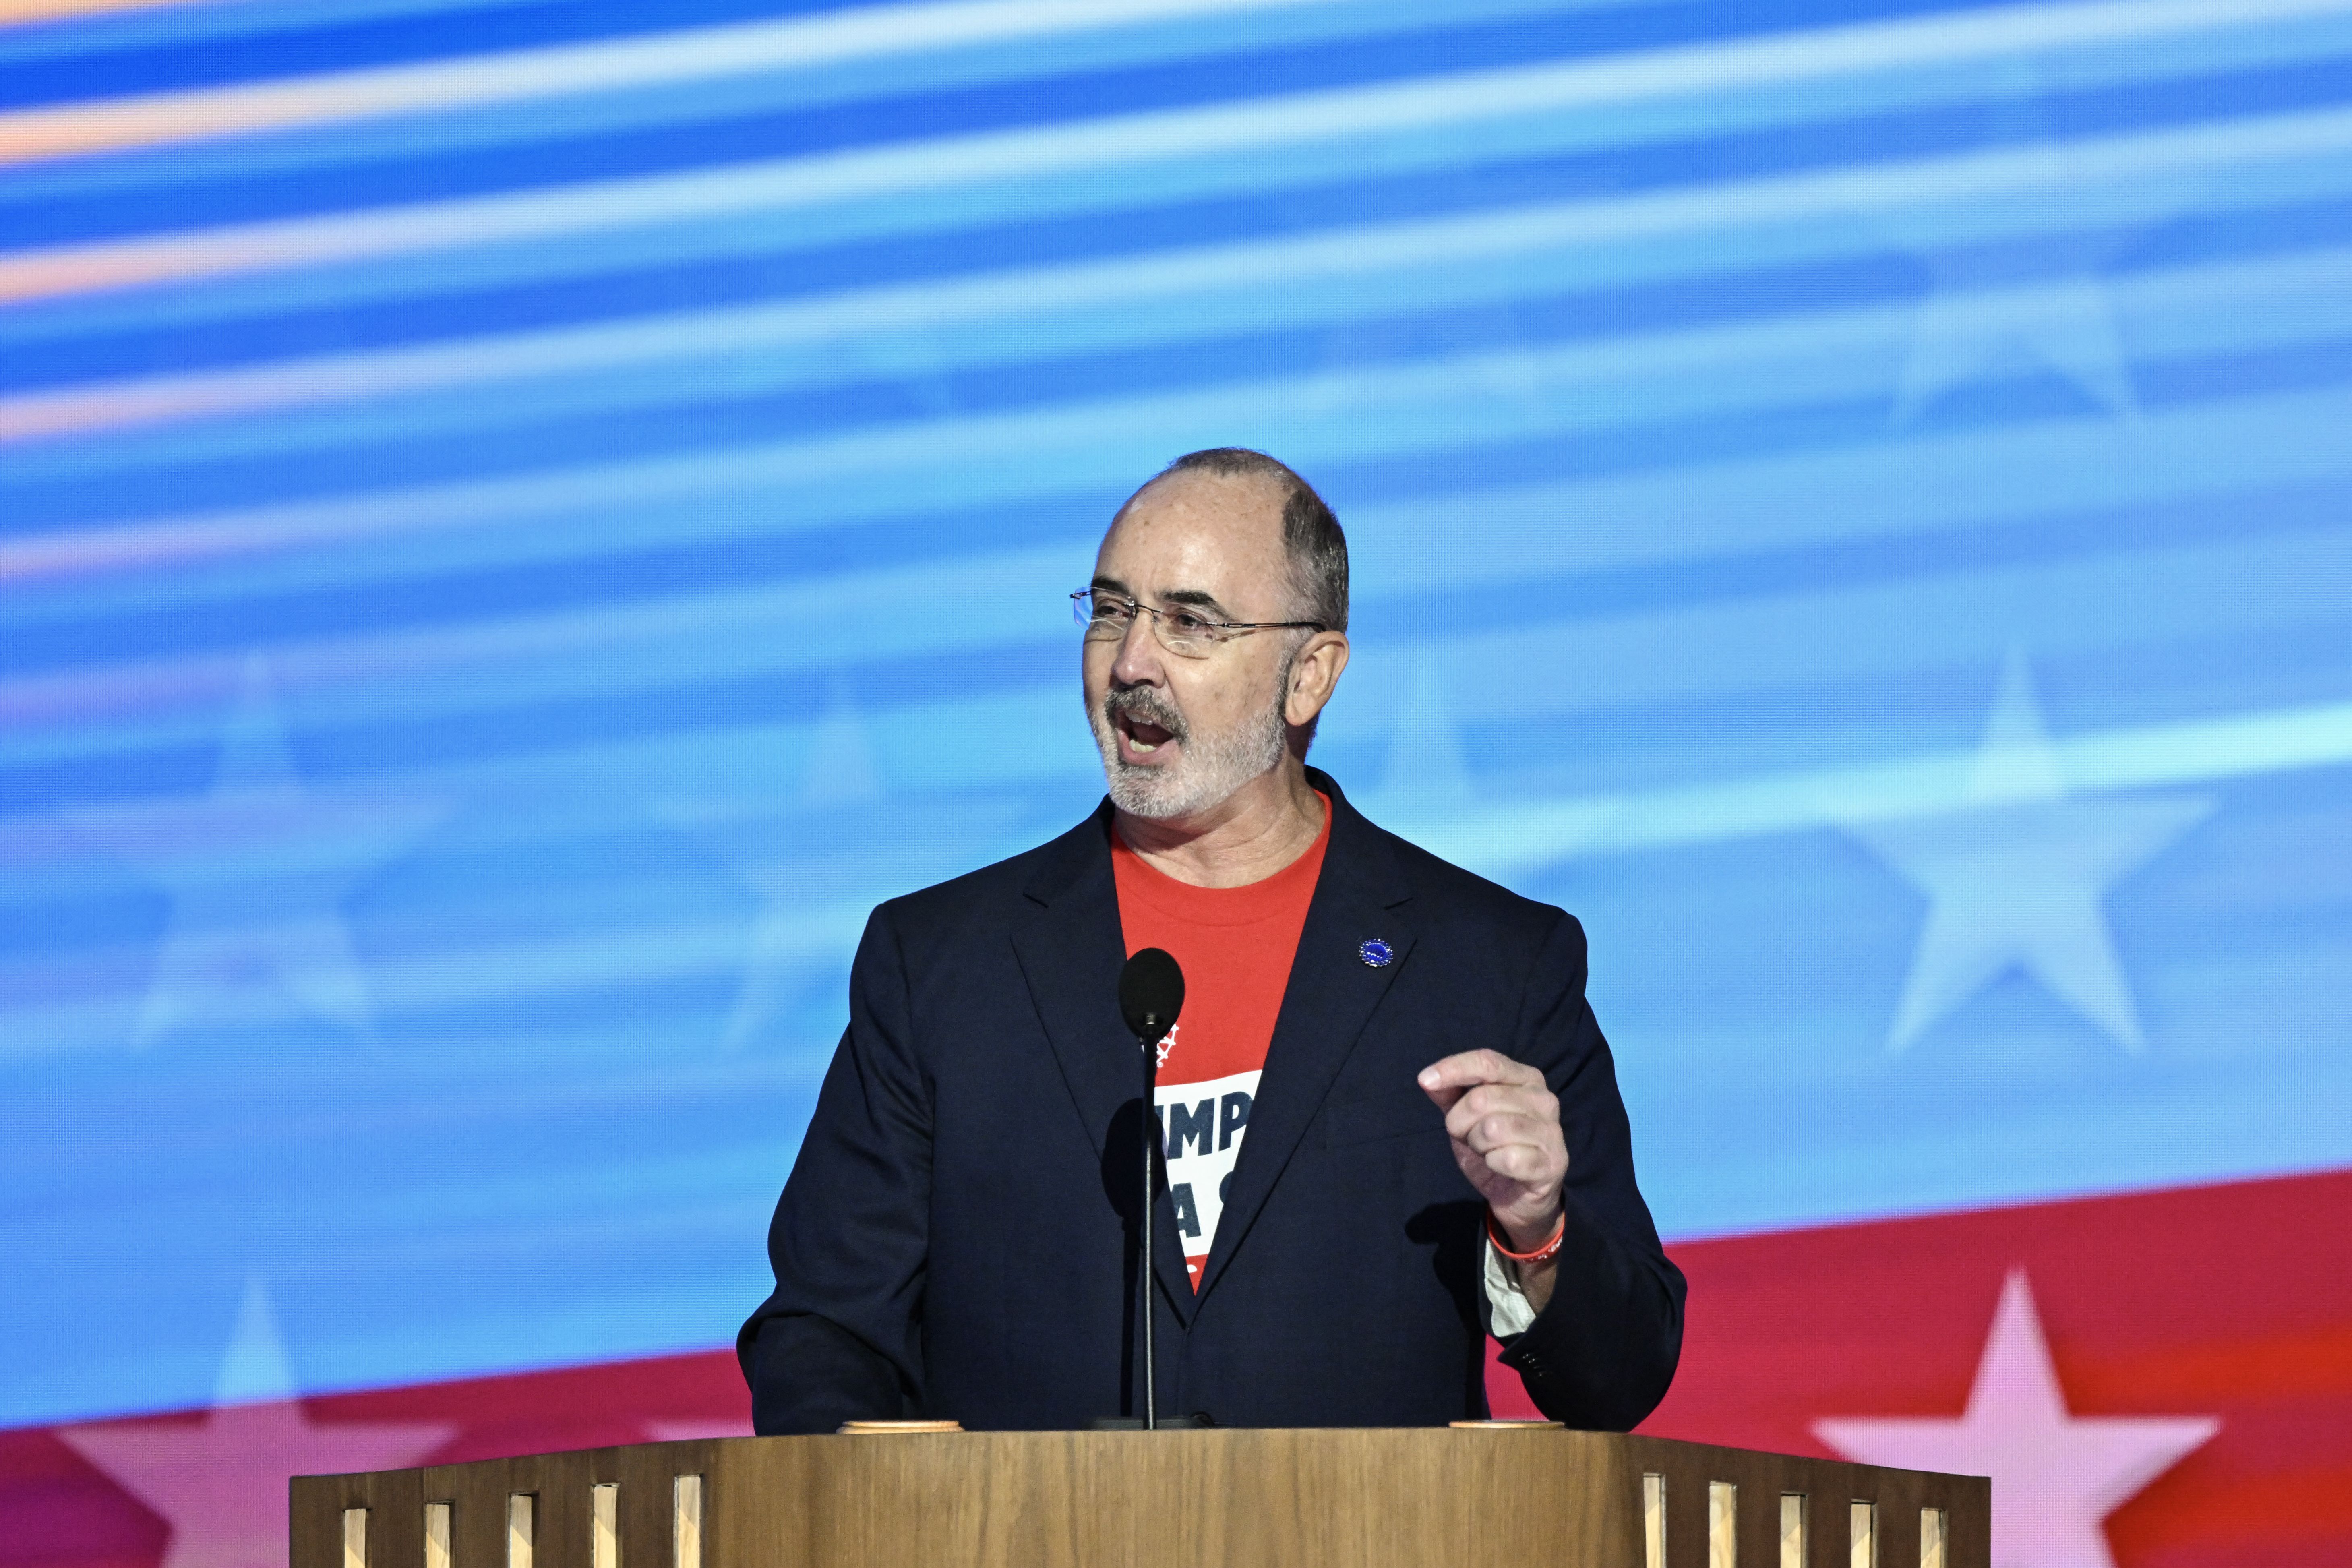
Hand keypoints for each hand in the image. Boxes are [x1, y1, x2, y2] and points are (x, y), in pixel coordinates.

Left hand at [1417, 1049, 1567, 1251]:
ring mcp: (1551, 1132)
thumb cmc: (1493, 1148)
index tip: (1424, 1080)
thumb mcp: (1466, 1117)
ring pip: (1491, 1129)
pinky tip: (1500, 1167)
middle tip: (1469, 1136)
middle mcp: (1544, 1100)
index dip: (1454, 1068)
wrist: (1519, 1196)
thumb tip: (1427, 1079)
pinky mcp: (1551, 1164)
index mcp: (1526, 1078)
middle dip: (1460, 1122)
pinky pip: (1506, 1158)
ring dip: (1477, 1144)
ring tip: (1487, 1151)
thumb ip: (1449, 1094)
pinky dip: (1492, 1164)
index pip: (1488, 1061)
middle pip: (1481, 1099)